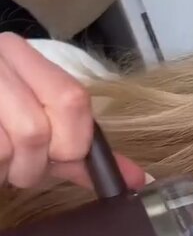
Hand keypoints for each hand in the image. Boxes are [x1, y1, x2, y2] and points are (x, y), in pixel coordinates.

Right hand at [0, 33, 146, 190]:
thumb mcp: (38, 130)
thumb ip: (81, 153)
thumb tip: (137, 180)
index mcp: (21, 55)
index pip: (72, 100)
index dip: (72, 142)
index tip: (60, 156)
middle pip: (37, 129)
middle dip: (35, 165)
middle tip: (21, 168)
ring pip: (7, 146)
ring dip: (7, 170)